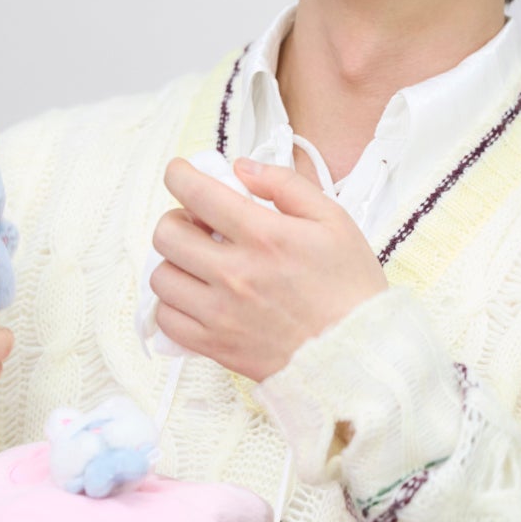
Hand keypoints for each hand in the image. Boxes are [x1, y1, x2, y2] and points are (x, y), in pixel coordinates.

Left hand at [149, 155, 389, 381]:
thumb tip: (241, 168)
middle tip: (196, 224)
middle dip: (177, 219)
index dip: (179, 175)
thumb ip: (285, 185)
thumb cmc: (350, 287)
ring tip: (198, 263)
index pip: (196, 193)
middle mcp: (235, 273)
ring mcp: (221, 313)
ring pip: (161, 277)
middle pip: (167, 234)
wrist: (359, 353)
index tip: (180, 173)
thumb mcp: (334, 220)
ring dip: (174, 262)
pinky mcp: (217, 346)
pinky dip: (174, 304)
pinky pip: (167, 319)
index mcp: (264, 236)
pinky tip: (196, 297)